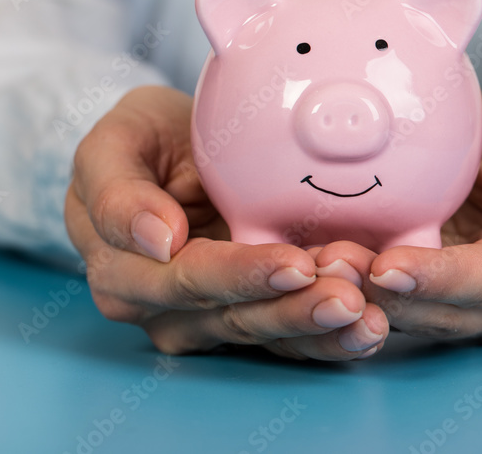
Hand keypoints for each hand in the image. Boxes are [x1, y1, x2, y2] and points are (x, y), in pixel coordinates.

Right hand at [65, 86, 387, 359]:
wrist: (172, 150)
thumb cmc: (143, 142)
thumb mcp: (113, 144)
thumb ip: (117, 190)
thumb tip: (156, 240)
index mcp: (124, 270)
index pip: (190, 278)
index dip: (243, 275)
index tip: (294, 262)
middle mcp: (164, 309)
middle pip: (235, 317)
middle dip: (295, 310)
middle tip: (350, 296)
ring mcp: (207, 320)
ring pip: (266, 335)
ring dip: (321, 330)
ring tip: (367, 315)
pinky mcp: (249, 322)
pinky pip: (289, 339)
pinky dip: (331, 339)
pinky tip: (368, 330)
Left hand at [314, 73, 481, 344]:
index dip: (440, 278)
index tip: (390, 265)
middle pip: (443, 309)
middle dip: (386, 293)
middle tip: (330, 264)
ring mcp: (467, 304)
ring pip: (411, 314)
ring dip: (361, 297)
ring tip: (314, 264)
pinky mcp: (427, 293)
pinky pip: (388, 301)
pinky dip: (352, 290)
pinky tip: (315, 266)